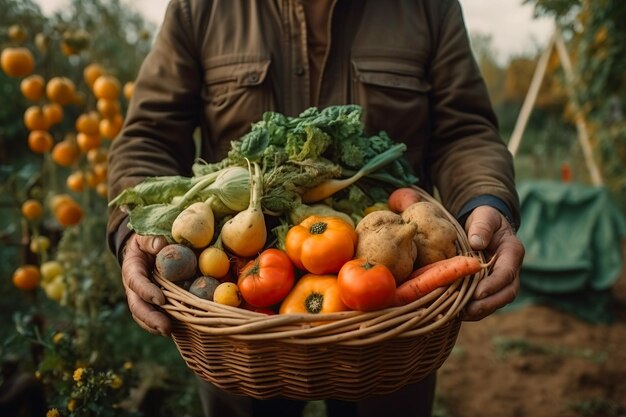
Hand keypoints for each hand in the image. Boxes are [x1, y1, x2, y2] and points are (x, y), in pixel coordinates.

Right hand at [121, 233, 170, 334]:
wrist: (148, 248)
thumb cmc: (149, 241)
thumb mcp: (147, 236)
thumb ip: (152, 240)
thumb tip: (161, 246)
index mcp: (132, 269)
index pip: (136, 282)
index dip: (146, 292)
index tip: (161, 299)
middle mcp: (134, 287)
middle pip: (137, 306)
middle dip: (150, 318)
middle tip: (165, 327)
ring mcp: (142, 298)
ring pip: (144, 315)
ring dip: (155, 326)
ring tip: (169, 332)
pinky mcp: (153, 303)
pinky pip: (156, 316)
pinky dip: (164, 323)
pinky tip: (178, 330)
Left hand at [462, 206, 524, 320]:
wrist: (484, 225)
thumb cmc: (484, 219)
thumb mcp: (484, 216)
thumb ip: (482, 226)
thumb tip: (477, 242)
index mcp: (512, 252)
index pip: (507, 273)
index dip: (493, 285)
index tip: (477, 293)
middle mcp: (511, 269)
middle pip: (507, 293)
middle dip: (489, 304)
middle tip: (469, 310)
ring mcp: (502, 280)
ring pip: (497, 301)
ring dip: (481, 311)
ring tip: (461, 315)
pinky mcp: (491, 286)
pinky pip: (486, 302)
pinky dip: (474, 310)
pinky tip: (458, 313)